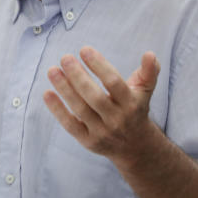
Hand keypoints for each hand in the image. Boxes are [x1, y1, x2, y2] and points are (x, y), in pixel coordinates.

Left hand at [43, 46, 160, 166]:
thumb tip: (150, 54)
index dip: (98, 65)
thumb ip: (148, 73)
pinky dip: (57, 110)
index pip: (114, 83)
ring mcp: (102, 132)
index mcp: (131, 104)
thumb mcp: (144, 92)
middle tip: (65, 58)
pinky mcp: (88, 141)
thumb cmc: (135, 110)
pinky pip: (70, 125)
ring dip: (64, 89)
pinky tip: (47, 93)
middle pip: (94, 96)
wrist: (136, 148)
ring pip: (80, 109)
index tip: (84, 49)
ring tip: (52, 70)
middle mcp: (117, 119)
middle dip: (78, 76)